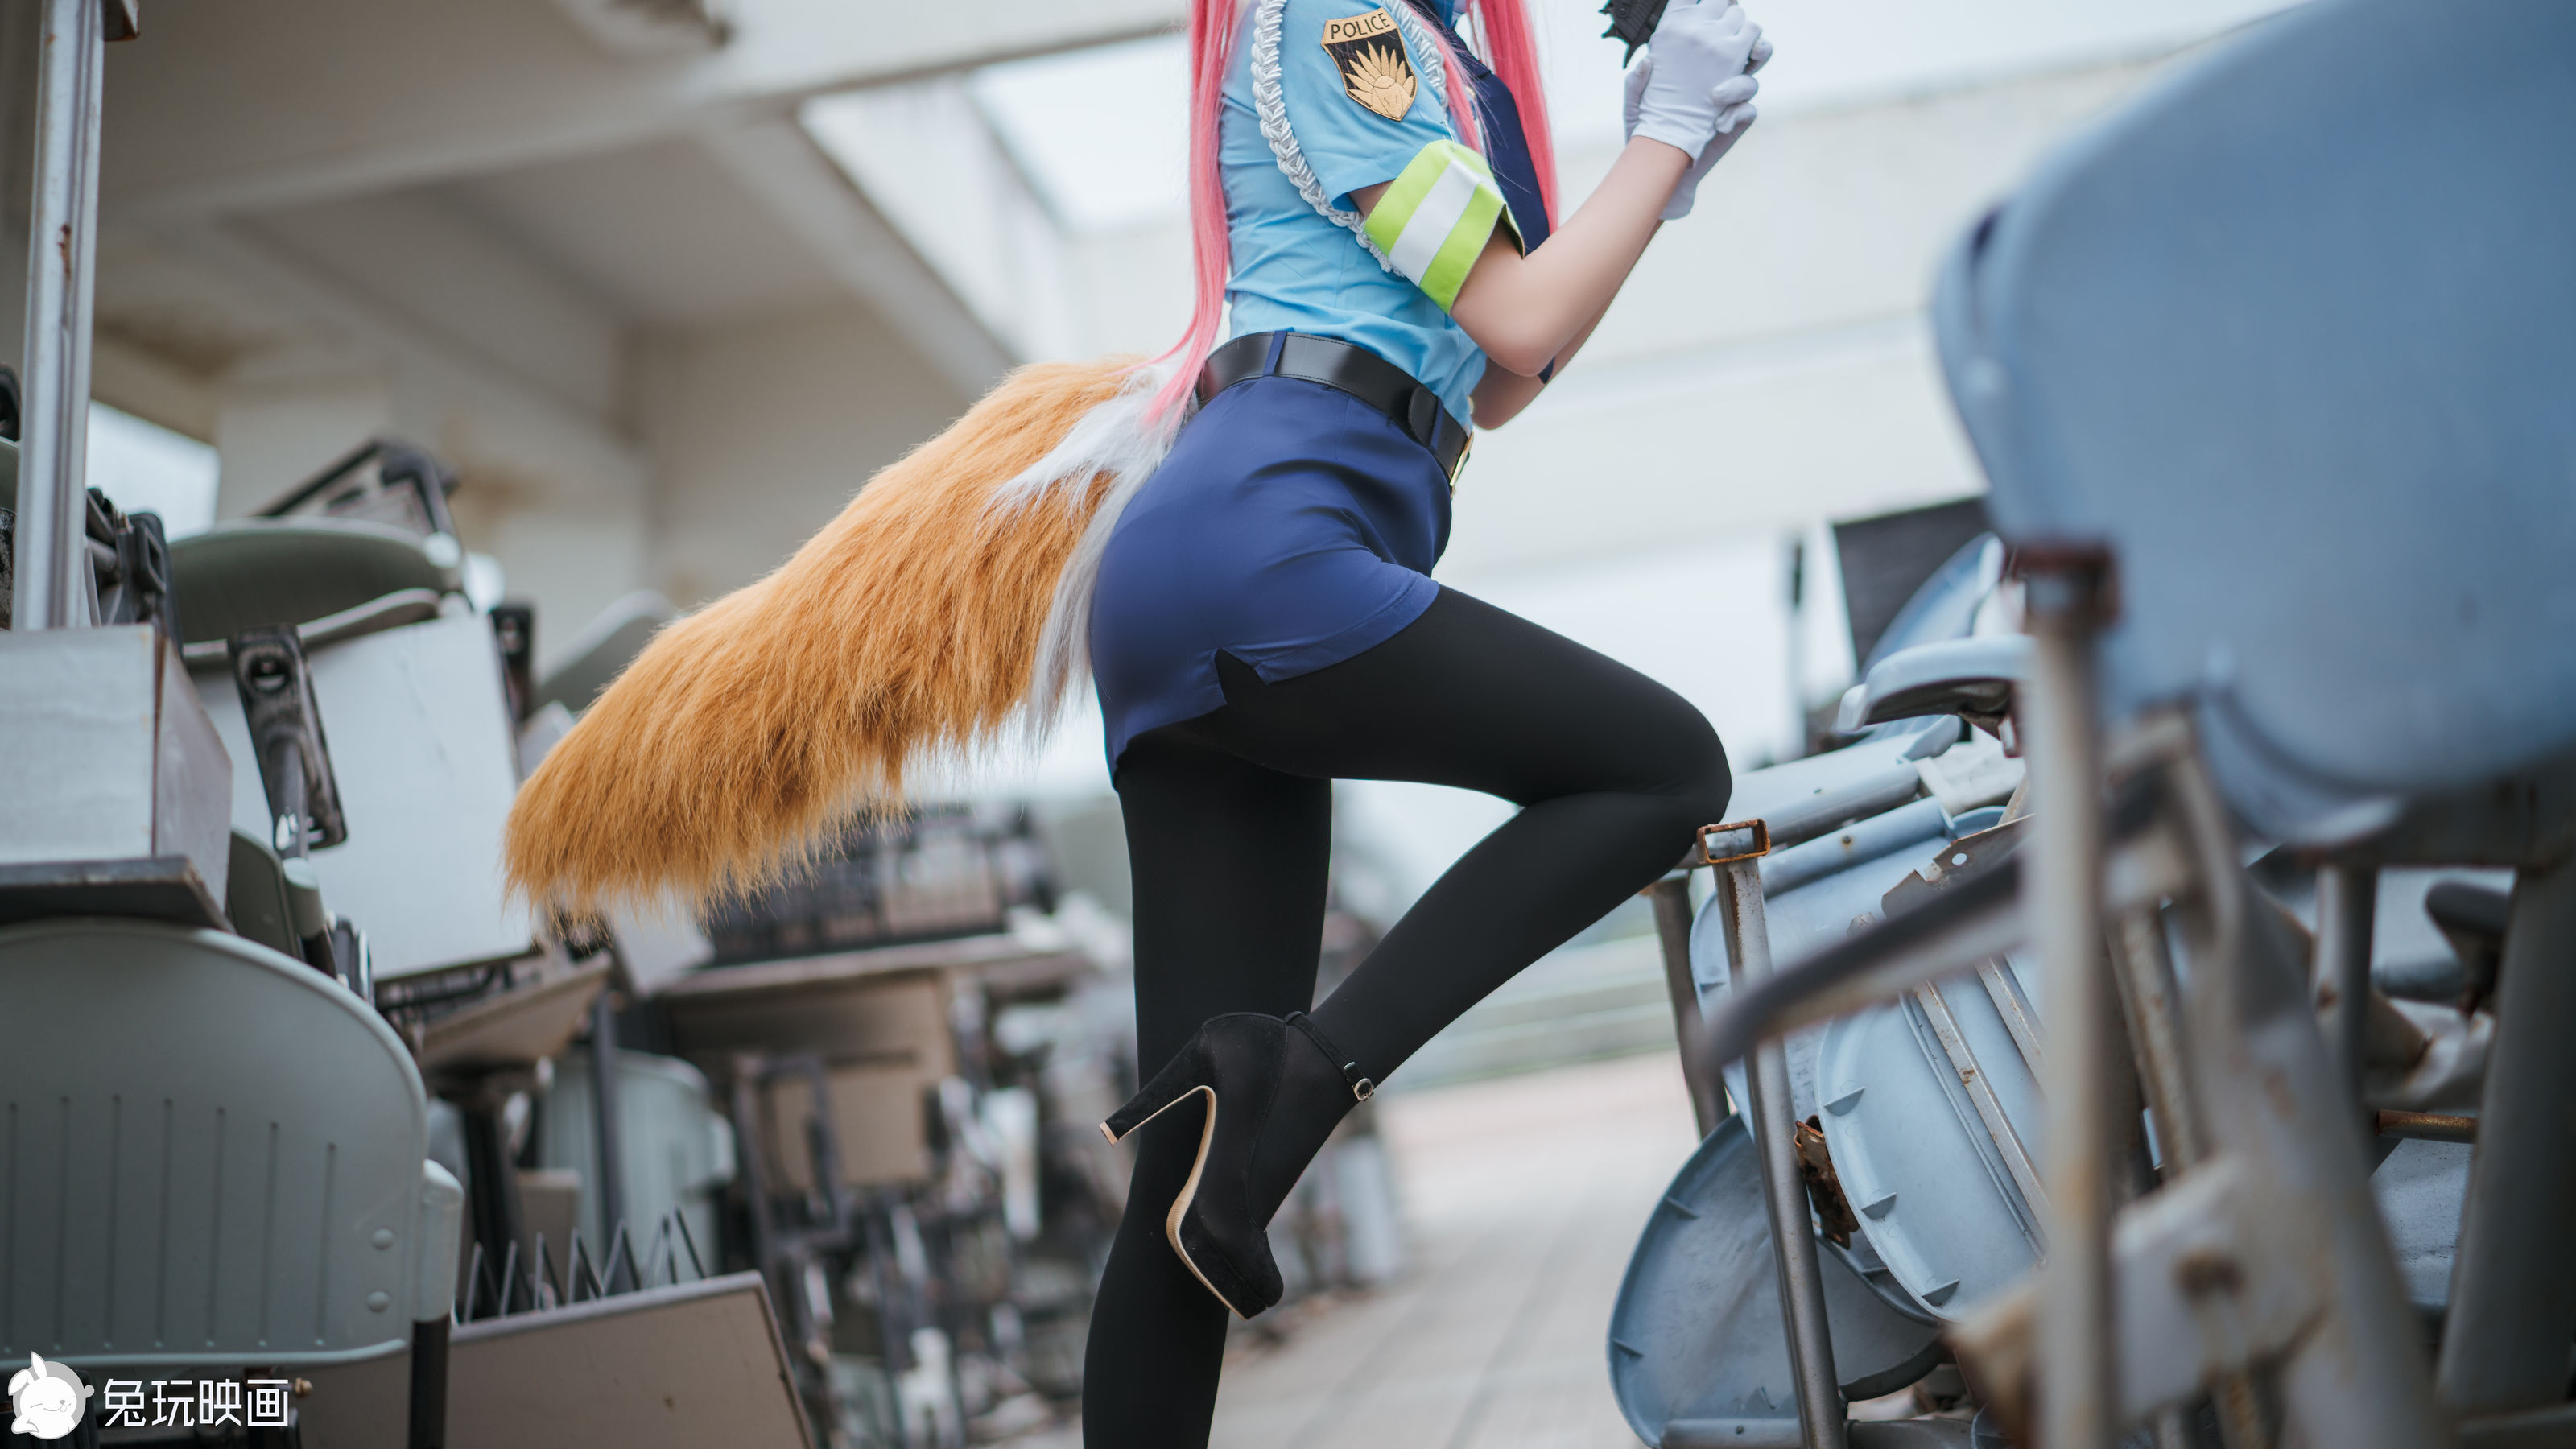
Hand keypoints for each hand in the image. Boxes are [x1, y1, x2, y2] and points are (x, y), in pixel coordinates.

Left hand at [1623, 17, 1766, 218]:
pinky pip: (1748, 111)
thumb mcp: (1635, 105)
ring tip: (1717, 97)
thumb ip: (1637, 83)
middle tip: (1746, 50)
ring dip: (1741, 83)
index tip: (1724, 22)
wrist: (1656, 167)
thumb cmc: (1646, 129)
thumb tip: (1645, 61)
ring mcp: (1730, 101)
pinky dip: (1735, 115)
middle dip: (1754, 45)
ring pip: (1752, 79)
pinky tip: (1717, 125)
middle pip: (1751, 49)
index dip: (1730, 24)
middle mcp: (1719, 77)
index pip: (1721, 36)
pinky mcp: (1736, 123)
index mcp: (1698, 64)